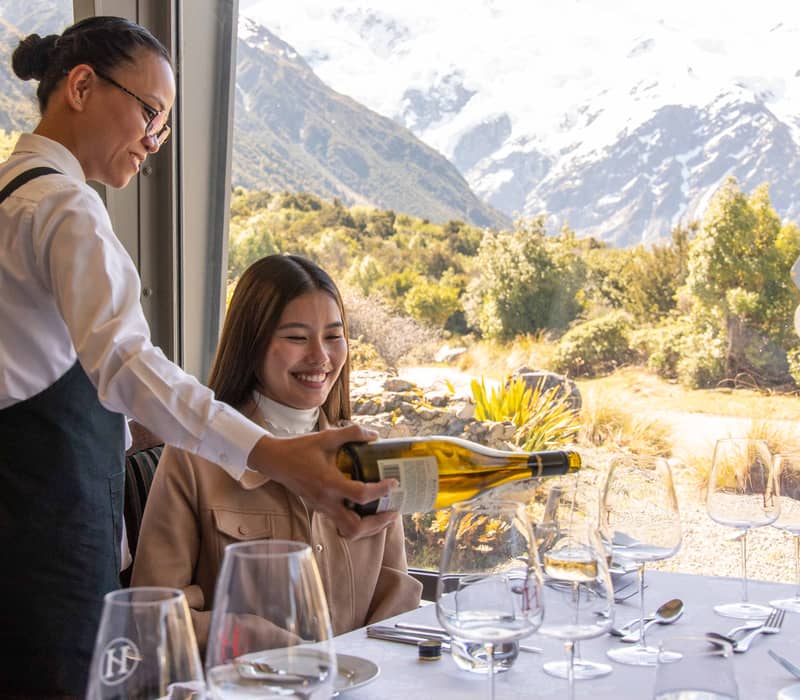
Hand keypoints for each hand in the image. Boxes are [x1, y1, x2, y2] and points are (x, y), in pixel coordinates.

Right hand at [248, 424, 397, 538]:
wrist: (276, 461)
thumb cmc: (300, 449)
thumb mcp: (327, 437)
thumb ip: (352, 434)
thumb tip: (375, 435)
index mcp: (329, 483)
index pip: (360, 495)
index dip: (381, 491)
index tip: (394, 483)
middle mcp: (326, 501)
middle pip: (354, 527)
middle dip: (377, 524)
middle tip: (393, 512)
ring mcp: (322, 508)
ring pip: (348, 531)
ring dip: (369, 528)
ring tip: (384, 516)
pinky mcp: (320, 509)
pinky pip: (341, 524)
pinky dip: (358, 523)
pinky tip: (367, 511)